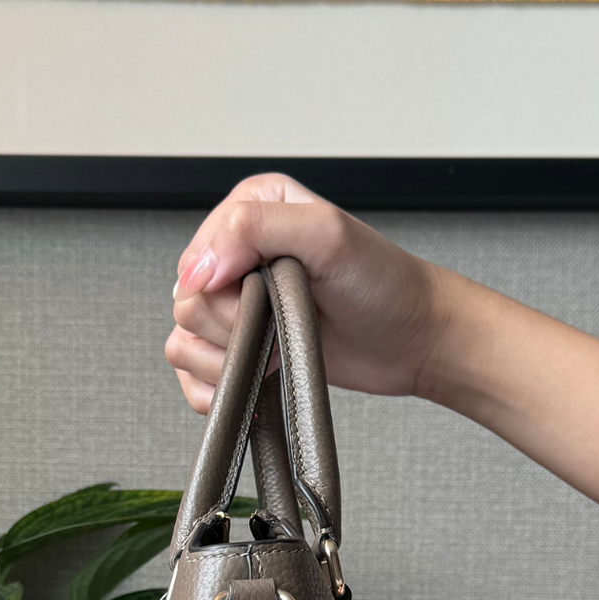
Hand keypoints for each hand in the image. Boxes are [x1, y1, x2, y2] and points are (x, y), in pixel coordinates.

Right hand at [165, 174, 452, 411]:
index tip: (271, 294)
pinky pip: (192, 375)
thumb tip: (198, 269)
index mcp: (250, 211)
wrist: (415, 340)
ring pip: (183, 341)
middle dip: (236, 327)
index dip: (227, 287)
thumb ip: (255, 229)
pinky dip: (216, 389)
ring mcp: (236, 305)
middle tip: (285, 322)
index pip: (196, 257)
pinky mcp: (239, 350)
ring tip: (279, 350)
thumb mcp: (328, 236)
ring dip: (230, 361)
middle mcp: (237, 254)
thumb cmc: (384, 286)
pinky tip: (256, 382)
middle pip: (187, 304)